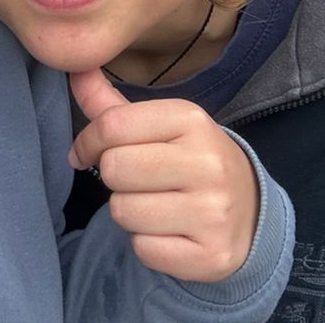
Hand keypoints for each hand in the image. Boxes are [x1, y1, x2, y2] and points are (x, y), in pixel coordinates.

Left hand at [68, 68, 259, 282]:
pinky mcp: (211, 255)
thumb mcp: (159, 125)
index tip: (88, 152)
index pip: (112, 126)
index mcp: (191, 119)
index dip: (88, 142)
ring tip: (155, 204)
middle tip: (137, 180)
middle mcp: (207, 163)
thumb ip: (110, 104)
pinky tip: (170, 231)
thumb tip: (73, 70)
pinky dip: (146, 243)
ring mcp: (213, 211)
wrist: (251, 210)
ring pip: (123, 211)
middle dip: (114, 178)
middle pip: (114, 169)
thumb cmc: (190, 159)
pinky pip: (143, 249)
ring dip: (128, 211)